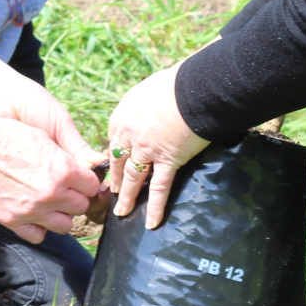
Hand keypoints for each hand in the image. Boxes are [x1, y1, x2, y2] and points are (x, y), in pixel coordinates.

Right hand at [0, 85, 99, 241]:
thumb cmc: (9, 136)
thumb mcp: (45, 138)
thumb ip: (69, 159)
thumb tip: (86, 172)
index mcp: (64, 170)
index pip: (92, 186)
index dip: (86, 181)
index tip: (78, 179)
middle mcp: (52, 193)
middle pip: (81, 207)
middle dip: (74, 197)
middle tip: (62, 189)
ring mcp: (32, 210)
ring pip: (65, 226)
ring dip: (60, 215)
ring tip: (49, 203)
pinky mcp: (13, 221)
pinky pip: (39, 236)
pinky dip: (39, 228)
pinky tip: (34, 214)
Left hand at [105, 62, 210, 229]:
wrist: (194, 88)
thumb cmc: (177, 83)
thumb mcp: (151, 89)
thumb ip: (146, 104)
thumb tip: (152, 106)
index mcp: (124, 115)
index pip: (114, 139)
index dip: (114, 154)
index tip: (114, 164)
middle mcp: (129, 134)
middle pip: (118, 161)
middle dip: (115, 178)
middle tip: (111, 192)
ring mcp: (147, 150)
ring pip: (133, 179)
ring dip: (127, 197)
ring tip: (122, 212)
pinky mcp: (167, 160)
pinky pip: (160, 188)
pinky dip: (155, 207)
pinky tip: (152, 223)